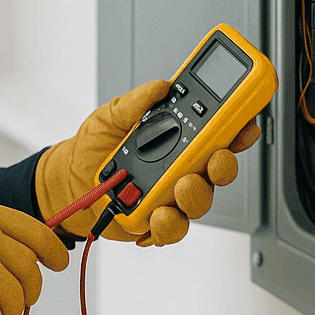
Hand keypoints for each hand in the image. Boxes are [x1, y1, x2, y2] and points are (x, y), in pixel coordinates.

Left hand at [34, 80, 261, 245]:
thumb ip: (136, 101)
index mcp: (178, 139)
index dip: (237, 130)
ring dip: (196, 194)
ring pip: (200, 200)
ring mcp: (172, 197)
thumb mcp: (112, 115)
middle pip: (217, 169)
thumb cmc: (93, 147)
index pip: (217, 134)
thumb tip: (160, 86)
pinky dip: (169, 224)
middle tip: (215, 158)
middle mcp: (181, 169)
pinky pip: (173, 228)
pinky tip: (159, 214)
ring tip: (179, 186)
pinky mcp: (156, 222)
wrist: (68, 182)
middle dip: (223, 164)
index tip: (245, 125)